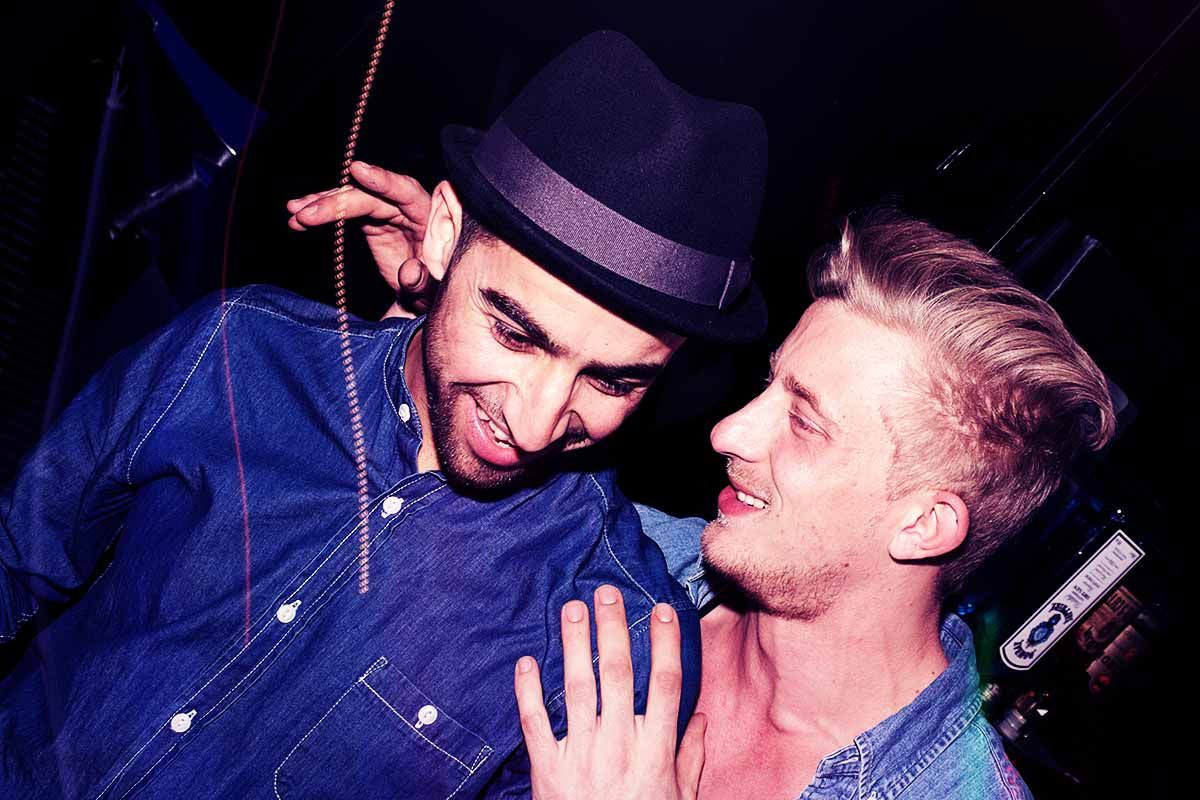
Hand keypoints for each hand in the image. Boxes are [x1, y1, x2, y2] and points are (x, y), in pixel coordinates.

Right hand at [286, 161, 436, 316]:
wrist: (425, 297)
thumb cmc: (433, 289)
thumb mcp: (432, 291)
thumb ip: (423, 282)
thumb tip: (410, 271)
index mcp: (427, 217)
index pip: (407, 192)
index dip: (383, 181)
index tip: (357, 170)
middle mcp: (406, 208)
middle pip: (369, 196)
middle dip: (336, 203)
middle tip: (306, 213)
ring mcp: (387, 212)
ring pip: (352, 201)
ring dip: (322, 206)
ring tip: (294, 213)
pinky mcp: (371, 221)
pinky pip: (344, 214)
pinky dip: (322, 217)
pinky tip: (298, 221)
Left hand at [514, 585, 705, 799]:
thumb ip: (689, 759)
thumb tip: (701, 719)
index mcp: (655, 753)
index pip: (665, 685)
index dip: (665, 645)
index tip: (662, 611)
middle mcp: (619, 747)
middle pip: (619, 675)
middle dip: (614, 629)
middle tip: (607, 593)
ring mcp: (580, 757)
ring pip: (578, 688)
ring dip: (576, 645)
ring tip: (572, 608)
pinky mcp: (547, 770)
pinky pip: (535, 723)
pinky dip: (528, 691)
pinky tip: (526, 662)